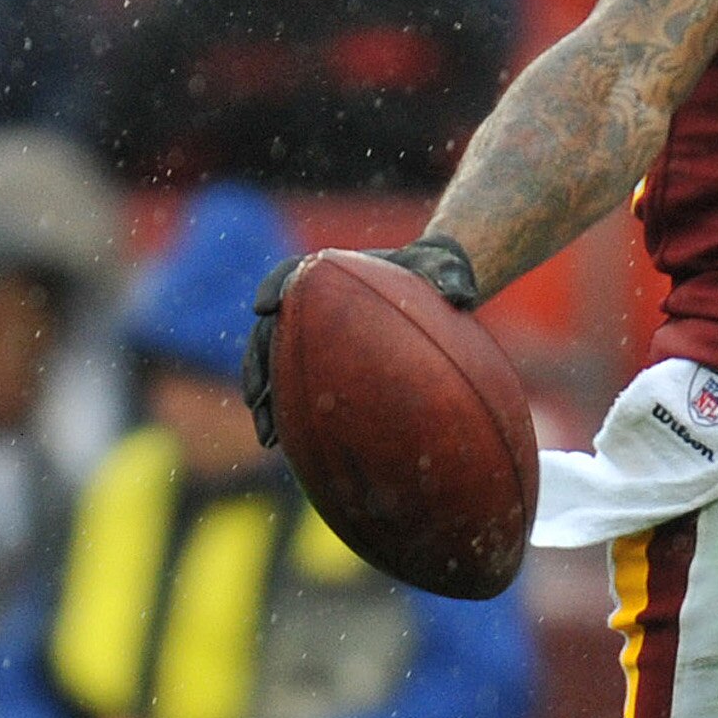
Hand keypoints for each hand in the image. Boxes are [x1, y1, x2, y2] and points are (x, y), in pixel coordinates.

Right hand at [243, 236, 483, 447]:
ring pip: (273, 364)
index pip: (290, 275)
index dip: (273, 289)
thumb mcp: (445, 270)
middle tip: (257, 396)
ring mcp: (308, 334)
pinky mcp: (316, 359)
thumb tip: (460, 296)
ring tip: (268, 435)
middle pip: (270, 331)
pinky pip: (294, 386)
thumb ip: (450, 277)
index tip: (264, 307)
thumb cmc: (432, 275)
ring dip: (265, 398)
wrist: (426, 290)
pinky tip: (287, 446)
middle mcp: (308, 303)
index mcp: (327, 273)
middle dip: (258, 364)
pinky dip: (287, 413)